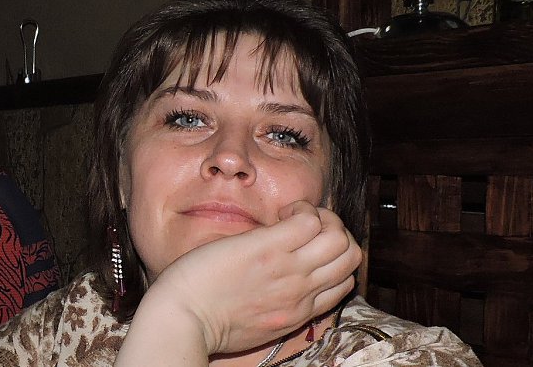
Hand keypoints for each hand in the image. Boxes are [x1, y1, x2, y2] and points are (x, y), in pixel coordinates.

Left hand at [115, 200, 360, 364]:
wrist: (182, 320)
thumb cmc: (208, 320)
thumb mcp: (258, 325)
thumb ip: (278, 303)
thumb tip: (280, 280)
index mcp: (300, 312)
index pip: (345, 281)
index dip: (332, 257)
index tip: (304, 247)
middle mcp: (302, 291)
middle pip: (351, 256)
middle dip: (336, 232)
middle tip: (305, 226)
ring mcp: (288, 270)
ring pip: (339, 237)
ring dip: (322, 218)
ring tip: (293, 218)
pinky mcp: (267, 249)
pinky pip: (308, 220)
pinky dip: (301, 209)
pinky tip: (279, 213)